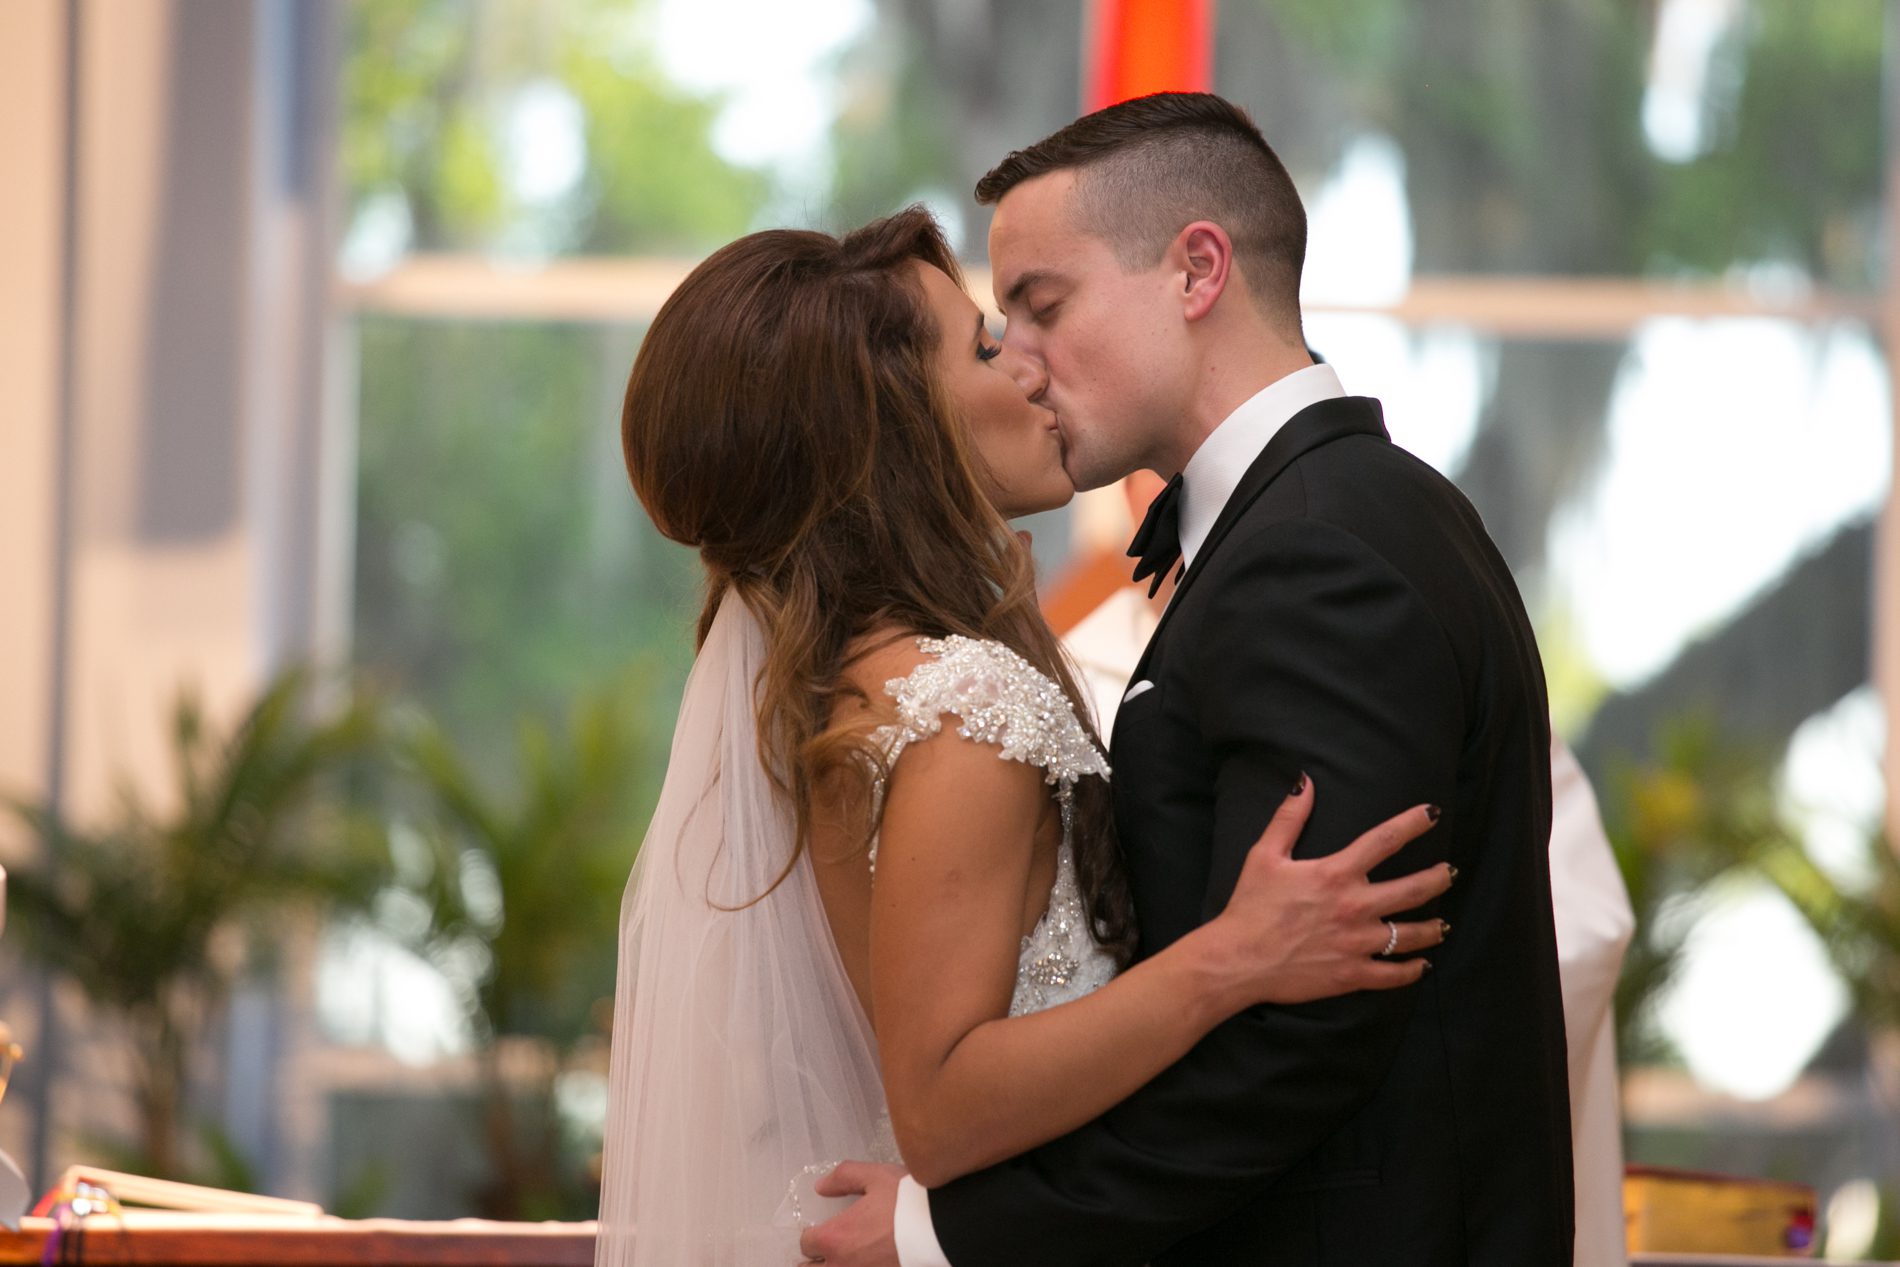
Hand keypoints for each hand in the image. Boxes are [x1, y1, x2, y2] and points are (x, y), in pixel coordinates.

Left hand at [798, 1161, 906, 1265]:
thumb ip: (843, 1178)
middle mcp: (843, 1266)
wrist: (943, 1230)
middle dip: (814, 1261)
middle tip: (823, 1253)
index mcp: (835, 1238)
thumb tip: (821, 1187)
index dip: (812, 1234)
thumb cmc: (908, 1202)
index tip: (821, 1230)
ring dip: (834, 1266)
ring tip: (846, 1258)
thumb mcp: (874, 1176)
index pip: (807, 1243)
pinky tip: (867, 1262)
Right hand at [1205, 775, 1452, 1006]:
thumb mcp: (1265, 855)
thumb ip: (1289, 818)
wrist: (1238, 959)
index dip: (1413, 823)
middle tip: (1450, 873)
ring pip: (1412, 935)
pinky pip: (1394, 974)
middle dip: (1438, 878)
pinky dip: (1413, 971)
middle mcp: (1355, 906)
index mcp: (1336, 873)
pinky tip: (1422, 965)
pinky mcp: (1352, 974)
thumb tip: (1304, 781)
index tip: (1432, 814)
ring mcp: (1357, 943)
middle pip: (1414, 889)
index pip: (1385, 840)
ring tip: (1443, 924)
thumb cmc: (1250, 905)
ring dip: (1433, 928)